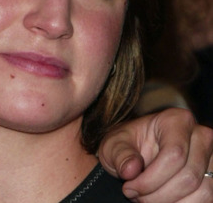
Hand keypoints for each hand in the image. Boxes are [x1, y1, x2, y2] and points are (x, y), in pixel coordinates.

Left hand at [98, 108, 212, 201]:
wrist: (137, 153)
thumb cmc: (126, 145)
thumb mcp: (113, 144)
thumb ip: (119, 154)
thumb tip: (131, 170)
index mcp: (176, 120)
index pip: (174, 154)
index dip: (150, 179)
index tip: (129, 188)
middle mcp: (201, 136)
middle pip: (189, 177)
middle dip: (158, 195)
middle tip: (136, 197)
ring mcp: (212, 158)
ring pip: (202, 192)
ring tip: (147, 200)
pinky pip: (207, 200)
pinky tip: (163, 202)